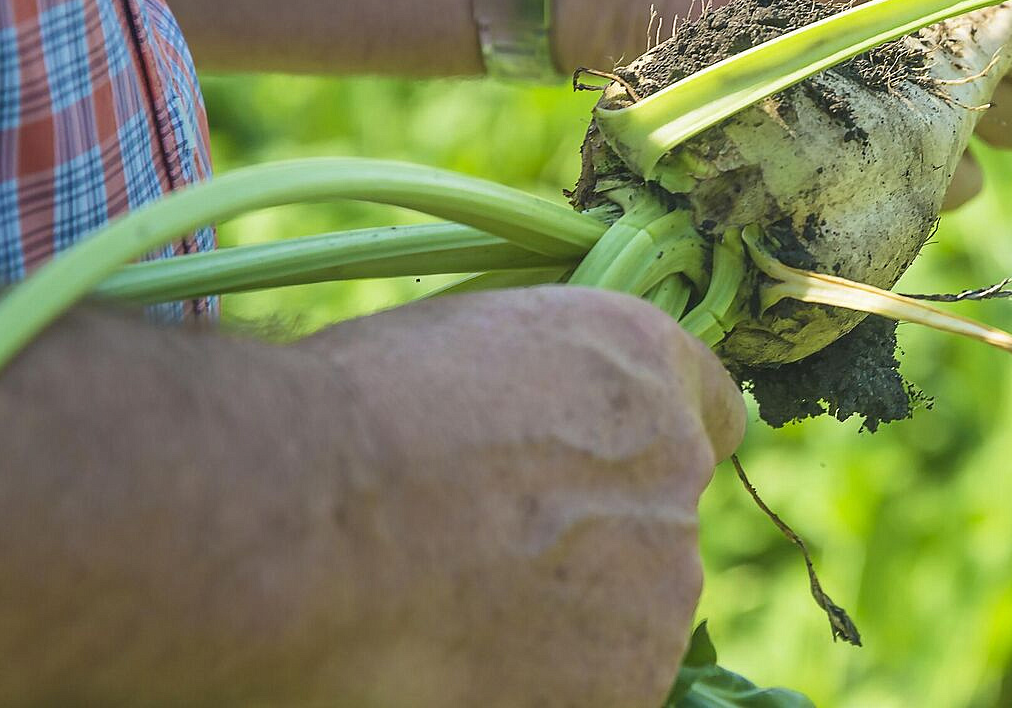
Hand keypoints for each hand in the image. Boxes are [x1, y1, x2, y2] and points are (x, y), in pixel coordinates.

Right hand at [308, 287, 744, 707]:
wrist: (302, 521)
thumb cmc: (351, 415)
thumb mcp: (465, 338)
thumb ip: (538, 383)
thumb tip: (532, 422)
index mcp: (645, 363)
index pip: (709, 411)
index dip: (641, 448)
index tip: (591, 473)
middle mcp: (676, 471)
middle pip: (654, 521)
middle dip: (585, 539)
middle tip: (476, 551)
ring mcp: (660, 590)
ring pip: (625, 614)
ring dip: (560, 619)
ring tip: (447, 605)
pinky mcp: (624, 687)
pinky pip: (590, 690)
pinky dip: (533, 687)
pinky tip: (453, 657)